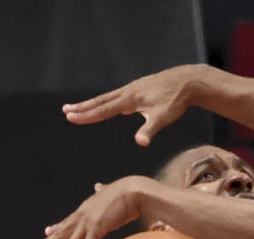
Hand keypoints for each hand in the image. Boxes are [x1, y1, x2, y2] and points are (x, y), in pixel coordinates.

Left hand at [26, 175, 152, 238]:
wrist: (134, 190)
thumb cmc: (127, 191)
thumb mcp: (110, 192)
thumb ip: (103, 190)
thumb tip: (99, 185)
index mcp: (86, 210)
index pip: (67, 222)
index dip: (56, 228)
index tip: (47, 233)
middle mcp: (82, 217)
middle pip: (60, 235)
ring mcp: (87, 223)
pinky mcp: (97, 229)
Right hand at [62, 64, 214, 146]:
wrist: (187, 81)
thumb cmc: (176, 100)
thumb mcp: (163, 117)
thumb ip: (150, 130)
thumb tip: (140, 142)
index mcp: (130, 99)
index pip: (103, 109)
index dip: (86, 115)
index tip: (70, 117)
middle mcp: (128, 92)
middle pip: (101, 101)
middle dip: (83, 107)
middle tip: (65, 111)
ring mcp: (134, 88)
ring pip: (109, 97)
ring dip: (93, 103)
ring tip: (80, 107)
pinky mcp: (140, 88)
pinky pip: (120, 96)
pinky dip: (110, 101)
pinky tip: (113, 105)